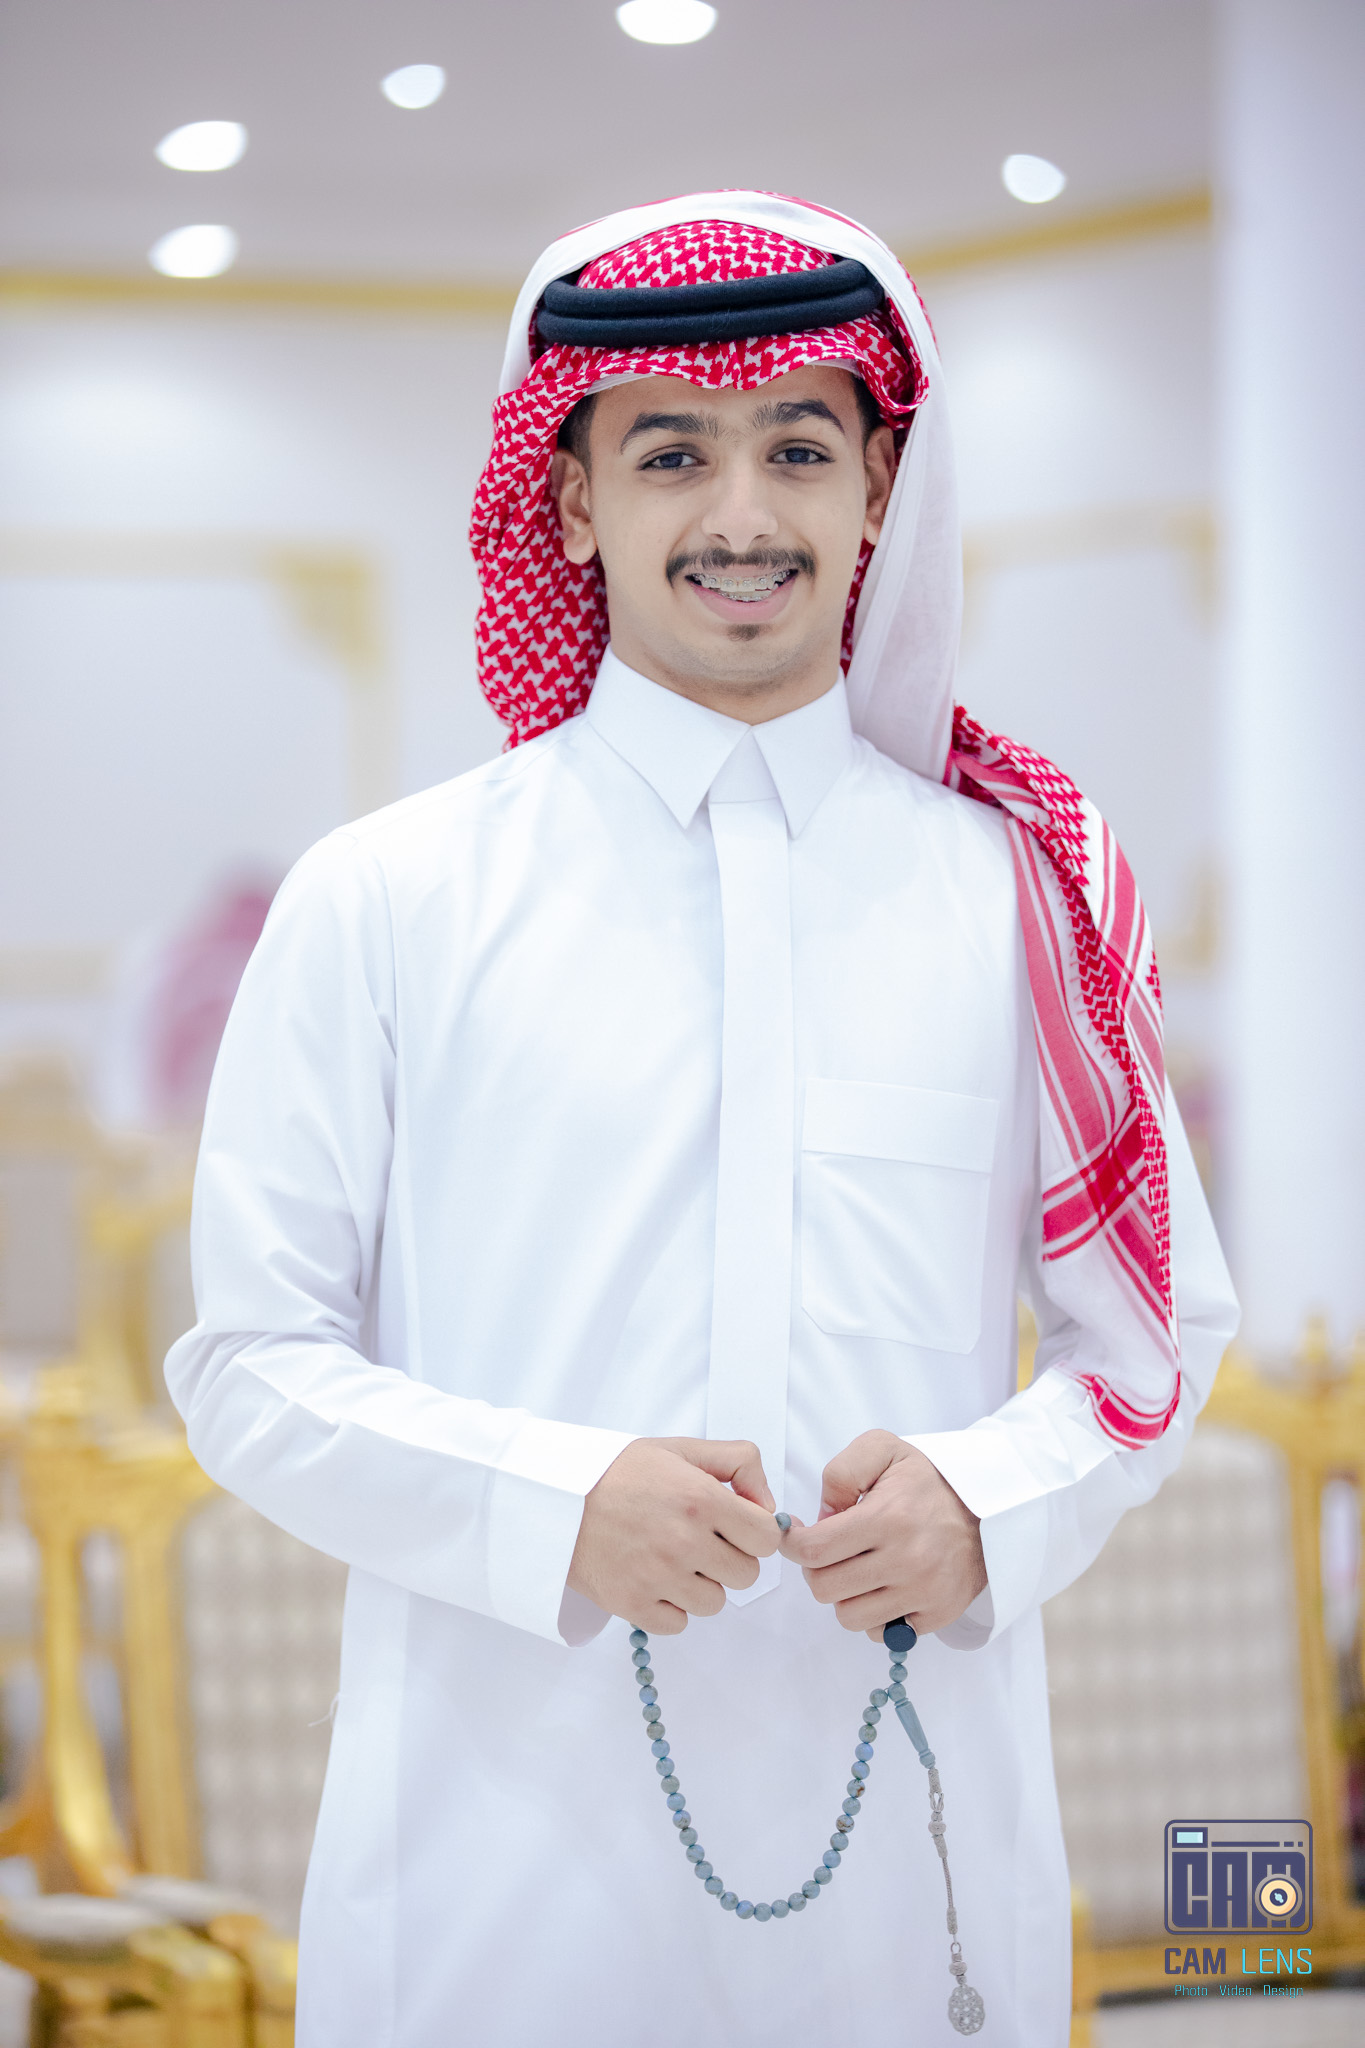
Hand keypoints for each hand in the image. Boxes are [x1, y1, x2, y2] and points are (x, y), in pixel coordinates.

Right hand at [568, 1437, 779, 1634]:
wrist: (554, 1498)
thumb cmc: (619, 1473)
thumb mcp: (680, 1448)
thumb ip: (737, 1462)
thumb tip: (769, 1505)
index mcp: (701, 1498)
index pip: (767, 1538)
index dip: (756, 1532)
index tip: (736, 1528)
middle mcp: (684, 1540)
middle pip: (746, 1575)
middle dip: (729, 1558)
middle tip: (700, 1541)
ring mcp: (658, 1577)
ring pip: (715, 1603)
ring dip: (700, 1585)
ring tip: (672, 1559)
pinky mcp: (633, 1605)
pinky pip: (679, 1623)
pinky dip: (670, 1607)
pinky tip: (653, 1579)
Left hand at [779, 1431, 985, 1637]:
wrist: (989, 1508)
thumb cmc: (928, 1479)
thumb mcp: (883, 1449)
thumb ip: (841, 1474)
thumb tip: (820, 1520)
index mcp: (888, 1517)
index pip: (815, 1550)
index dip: (794, 1545)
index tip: (796, 1537)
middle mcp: (906, 1559)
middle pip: (825, 1588)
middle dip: (818, 1569)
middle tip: (832, 1553)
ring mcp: (924, 1592)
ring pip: (849, 1617)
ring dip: (845, 1595)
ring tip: (860, 1570)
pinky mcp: (938, 1614)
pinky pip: (881, 1633)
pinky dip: (875, 1615)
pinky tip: (885, 1588)